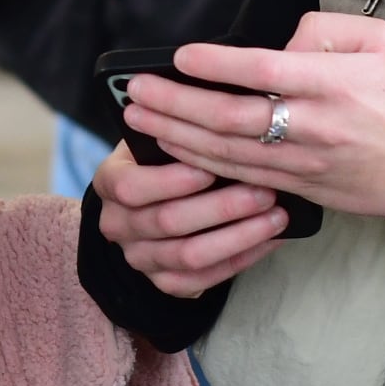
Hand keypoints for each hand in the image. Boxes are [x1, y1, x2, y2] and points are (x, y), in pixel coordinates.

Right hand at [94, 140, 291, 298]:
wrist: (148, 201)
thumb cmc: (164, 158)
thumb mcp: (158, 136)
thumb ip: (179, 127)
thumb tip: (223, 103)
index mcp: (109, 181)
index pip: (130, 186)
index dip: (172, 179)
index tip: (212, 166)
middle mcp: (117, 224)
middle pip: (168, 222)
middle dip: (222, 207)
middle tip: (264, 191)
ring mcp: (140, 257)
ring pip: (190, 256)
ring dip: (239, 236)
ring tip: (276, 216)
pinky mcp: (164, 282)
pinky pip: (203, 281)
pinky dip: (241, 260)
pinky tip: (270, 240)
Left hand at [119, 10, 384, 220]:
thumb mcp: (377, 41)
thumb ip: (323, 28)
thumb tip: (279, 42)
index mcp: (332, 83)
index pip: (263, 71)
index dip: (217, 65)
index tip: (181, 56)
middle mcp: (313, 125)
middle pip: (230, 117)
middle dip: (176, 104)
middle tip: (138, 90)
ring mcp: (302, 162)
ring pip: (227, 152)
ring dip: (176, 134)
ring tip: (140, 116)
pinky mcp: (297, 187)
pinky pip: (239, 176)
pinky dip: (200, 162)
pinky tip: (173, 147)